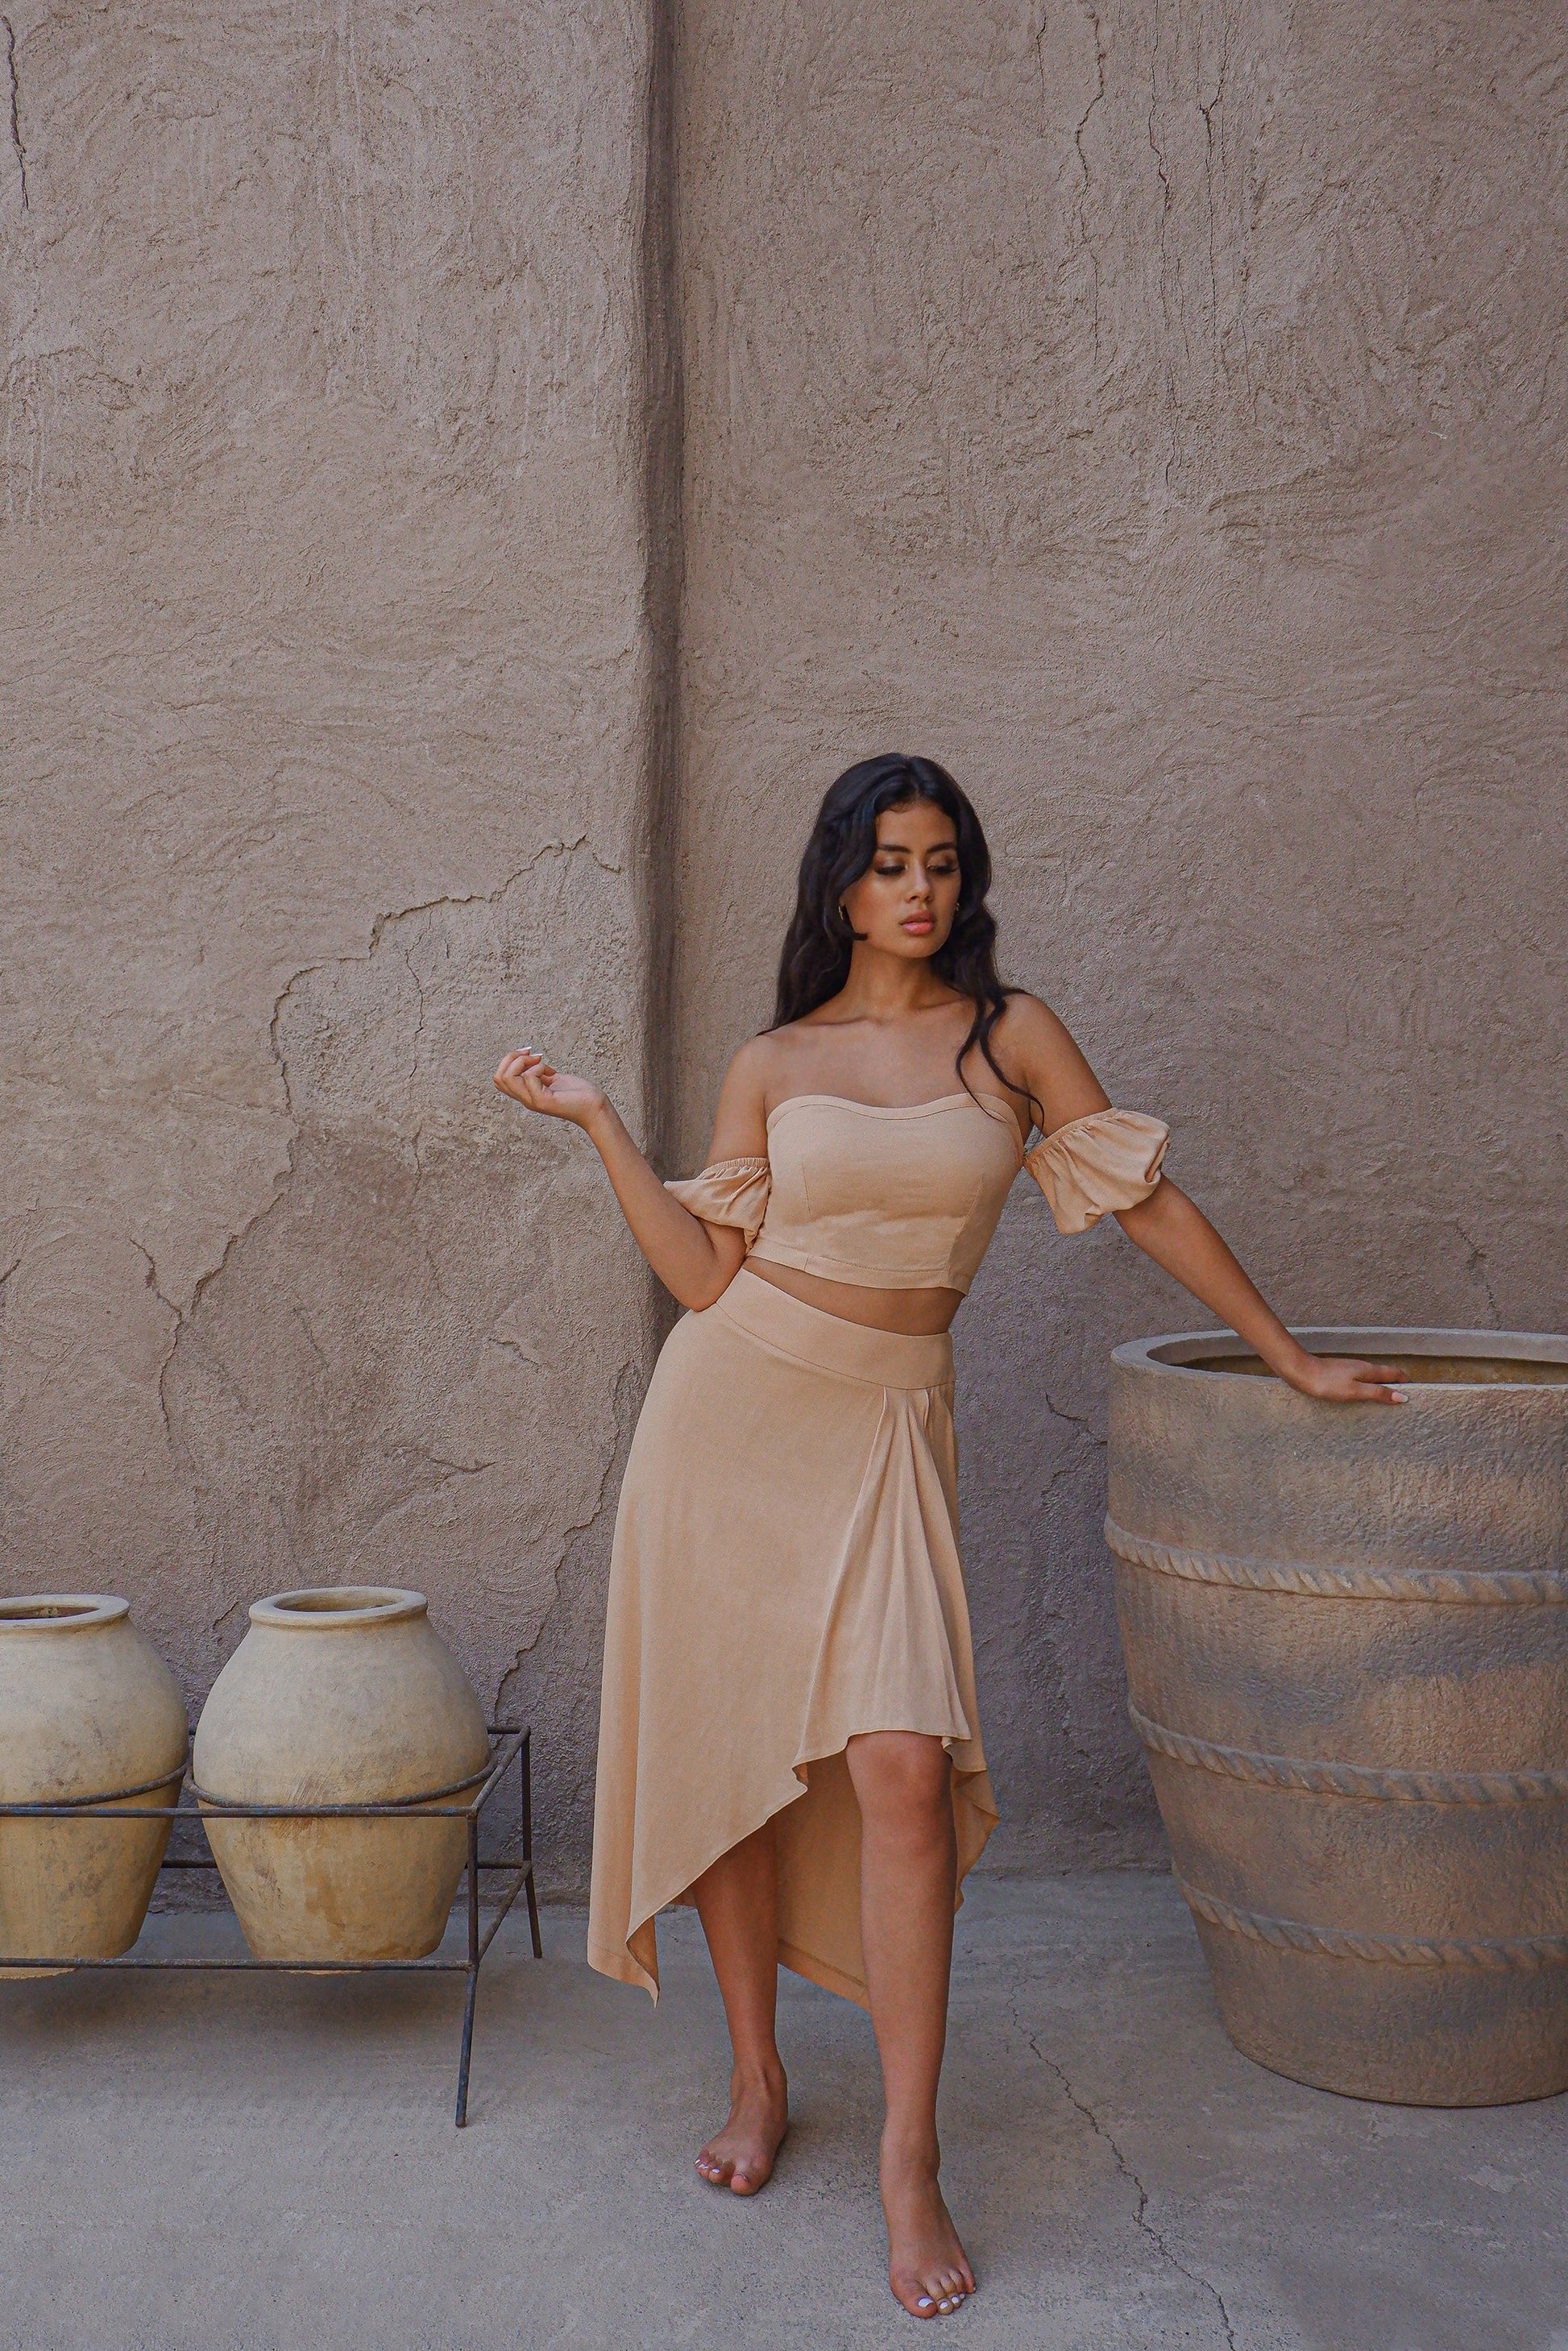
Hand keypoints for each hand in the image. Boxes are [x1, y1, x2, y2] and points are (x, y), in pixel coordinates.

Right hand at [493, 1048, 607, 1130]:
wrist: (595, 1107)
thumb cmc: (578, 1094)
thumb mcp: (553, 1079)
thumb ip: (539, 1073)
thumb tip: (530, 1060)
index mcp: (526, 1093)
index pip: (499, 1079)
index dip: (508, 1061)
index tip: (528, 1053)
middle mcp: (525, 1099)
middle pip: (498, 1078)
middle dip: (511, 1058)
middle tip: (532, 1055)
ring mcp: (532, 1101)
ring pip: (507, 1078)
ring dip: (523, 1062)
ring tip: (541, 1062)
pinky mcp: (542, 1101)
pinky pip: (529, 1078)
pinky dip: (539, 1068)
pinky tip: (553, 1073)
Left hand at [1281, 1353, 1406, 1405]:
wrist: (1300, 1372)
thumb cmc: (1326, 1383)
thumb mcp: (1355, 1391)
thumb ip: (1378, 1393)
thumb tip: (1402, 1397)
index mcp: (1369, 1370)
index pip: (1395, 1373)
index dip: (1407, 1382)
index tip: (1417, 1394)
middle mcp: (1362, 1368)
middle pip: (1386, 1375)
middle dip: (1397, 1385)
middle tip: (1405, 1401)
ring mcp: (1350, 1370)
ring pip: (1373, 1378)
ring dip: (1383, 1387)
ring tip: (1389, 1403)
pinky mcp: (1340, 1375)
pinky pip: (1361, 1381)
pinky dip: (1369, 1388)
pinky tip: (1364, 1398)